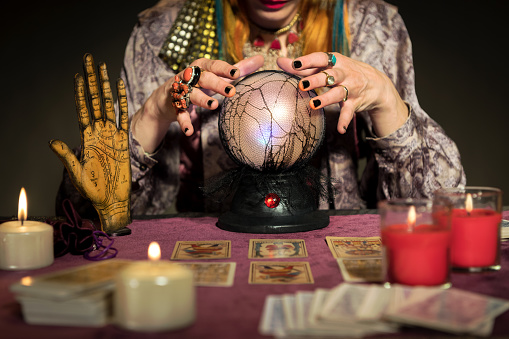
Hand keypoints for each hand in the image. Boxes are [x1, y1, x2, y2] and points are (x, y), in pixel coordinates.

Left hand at [49, 54, 130, 233]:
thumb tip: (52, 141)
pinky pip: (124, 118)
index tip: (78, 76)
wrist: (113, 199)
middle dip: (92, 80)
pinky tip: (119, 88)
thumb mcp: (77, 174)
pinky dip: (122, 102)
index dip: (80, 93)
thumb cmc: (94, 190)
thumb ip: (67, 156)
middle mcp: (99, 132)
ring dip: (105, 86)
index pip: (82, 110)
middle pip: (95, 101)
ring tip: (103, 68)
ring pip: (109, 105)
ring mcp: (112, 135)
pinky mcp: (124, 141)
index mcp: (86, 138)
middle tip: (89, 61)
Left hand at [277, 52, 407, 136]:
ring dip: (326, 99)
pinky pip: (349, 112)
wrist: (376, 83)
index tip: (295, 63)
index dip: (308, 60)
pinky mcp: (355, 102)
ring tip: (314, 104)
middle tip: (302, 85)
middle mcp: (344, 73)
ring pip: (338, 93)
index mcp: (334, 61)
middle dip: (316, 80)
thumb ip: (303, 66)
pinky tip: (340, 129)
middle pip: (330, 75)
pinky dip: (345, 120)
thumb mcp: (327, 66)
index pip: (321, 58)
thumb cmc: (343, 72)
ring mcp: (350, 88)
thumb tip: (279, 61)